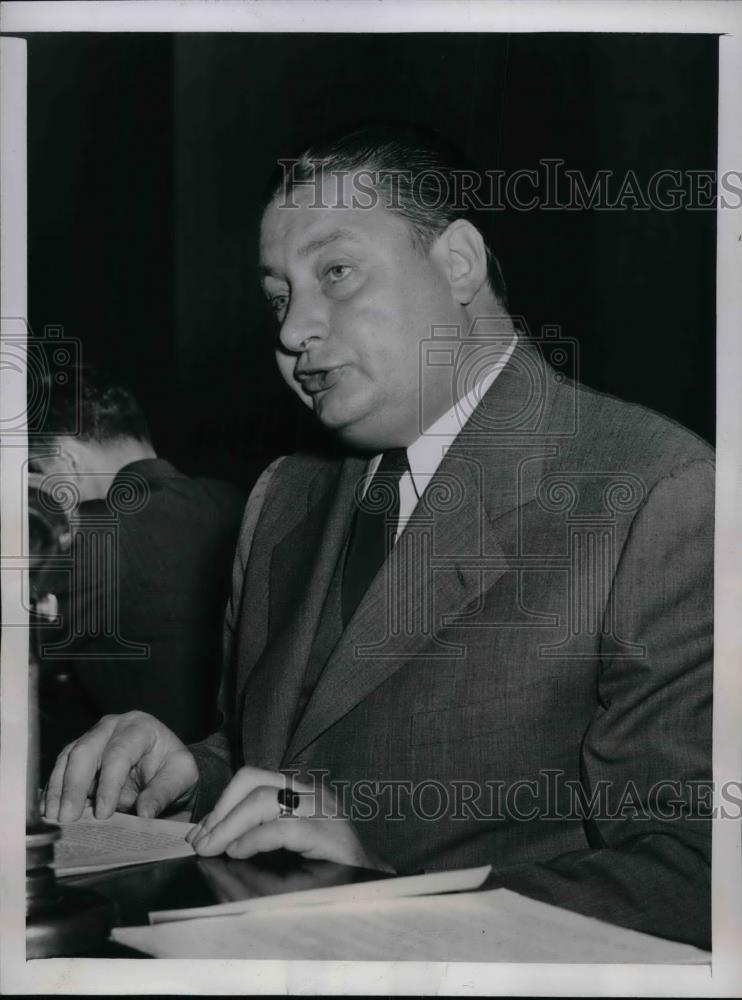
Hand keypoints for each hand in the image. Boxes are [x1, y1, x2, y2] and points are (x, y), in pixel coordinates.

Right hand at [42, 711, 198, 822]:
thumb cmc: (173, 770)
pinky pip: (60, 768)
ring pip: (68, 758)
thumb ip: (163, 793)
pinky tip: (49, 811)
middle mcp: (113, 727)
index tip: (103, 813)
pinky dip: (53, 790)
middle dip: (74, 786)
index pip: (119, 753)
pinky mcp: (79, 753)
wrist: (165, 769)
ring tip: (55, 818)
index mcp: (140, 727)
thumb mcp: (181, 778)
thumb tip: (144, 813)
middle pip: (86, 751)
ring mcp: (92, 737)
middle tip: (68, 818)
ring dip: (58, 790)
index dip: (109, 784)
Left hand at [185, 766, 393, 872]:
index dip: (221, 803)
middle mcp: (311, 793)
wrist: (373, 890)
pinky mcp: (330, 834)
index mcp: (299, 792)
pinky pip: (284, 827)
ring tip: (213, 848)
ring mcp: (323, 810)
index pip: (252, 779)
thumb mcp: (284, 851)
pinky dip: (254, 839)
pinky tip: (239, 853)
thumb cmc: (326, 872)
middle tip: (201, 841)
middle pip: (253, 779)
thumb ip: (254, 839)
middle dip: (220, 810)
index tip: (200, 832)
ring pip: (264, 798)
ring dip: (229, 824)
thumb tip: (211, 843)